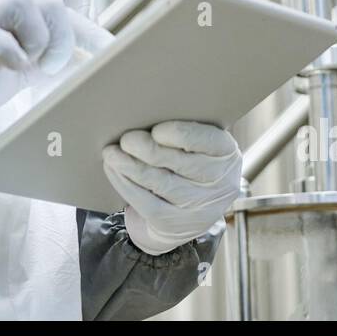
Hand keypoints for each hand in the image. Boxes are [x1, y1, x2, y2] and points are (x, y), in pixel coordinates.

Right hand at [0, 0, 102, 138]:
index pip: (68, 19)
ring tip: (30, 67)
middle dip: (64, 40)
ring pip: (25, 6)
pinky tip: (13, 68)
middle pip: (51, 6)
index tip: (120, 57)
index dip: (96, 37)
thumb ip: (51, 66)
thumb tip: (95, 74)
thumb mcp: (21, 72)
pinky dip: (8, 50)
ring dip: (38, 40)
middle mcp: (6, 14)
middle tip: (53, 69)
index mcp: (24, 23)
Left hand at [102, 121, 241, 255]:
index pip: (206, 141)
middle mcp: (218, 183)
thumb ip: (182, 129)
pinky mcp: (174, 223)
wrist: (191, 212)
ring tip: (111, 153)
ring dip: (131, 166)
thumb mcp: (199, 145)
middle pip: (180, 163)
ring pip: (160, 183)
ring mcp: (198, 207)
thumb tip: (144, 112)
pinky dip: (125, 184)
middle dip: (149, 150)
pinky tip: (113, 170)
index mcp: (226, 153)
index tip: (156, 130)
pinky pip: (146, 203)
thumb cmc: (189, 161)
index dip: (180, 135)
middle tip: (126, 139)